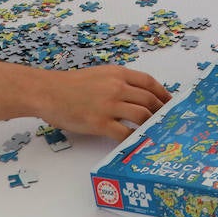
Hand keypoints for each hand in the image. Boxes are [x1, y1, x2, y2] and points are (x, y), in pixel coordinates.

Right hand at [39, 65, 171, 139]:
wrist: (47, 92)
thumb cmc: (70, 84)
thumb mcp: (99, 74)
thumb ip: (118, 81)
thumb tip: (137, 94)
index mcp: (118, 74)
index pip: (149, 82)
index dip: (163, 93)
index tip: (170, 102)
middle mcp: (117, 87)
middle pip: (149, 100)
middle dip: (161, 112)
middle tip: (167, 121)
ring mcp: (109, 106)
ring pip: (142, 116)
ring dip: (151, 125)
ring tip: (155, 132)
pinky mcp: (100, 123)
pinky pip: (125, 134)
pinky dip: (134, 139)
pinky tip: (136, 142)